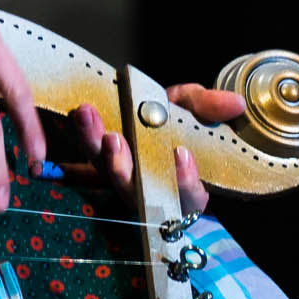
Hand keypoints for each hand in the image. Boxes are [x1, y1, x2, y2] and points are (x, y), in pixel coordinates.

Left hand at [66, 83, 247, 214]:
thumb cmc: (177, 126)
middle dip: (123, 166)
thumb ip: (209, 106)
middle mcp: (148, 191)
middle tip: (114, 138)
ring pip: (104, 175)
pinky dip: (69, 160)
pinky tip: (64, 132)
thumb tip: (234, 103)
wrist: (152, 124)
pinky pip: (79, 170)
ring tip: (86, 116)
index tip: (181, 155)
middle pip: (135, 190)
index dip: (185, 181)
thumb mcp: (195, 111)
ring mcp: (118, 182)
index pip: (188, 195)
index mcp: (182, 186)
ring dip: (93, 147)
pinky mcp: (93, 170)